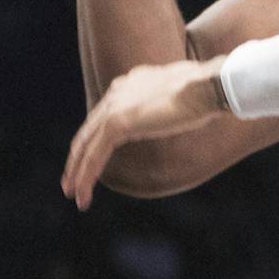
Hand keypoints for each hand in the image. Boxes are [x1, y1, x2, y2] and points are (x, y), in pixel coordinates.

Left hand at [62, 57, 227, 206]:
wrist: (208, 85)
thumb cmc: (208, 89)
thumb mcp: (183, 95)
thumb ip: (170, 102)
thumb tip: (180, 110)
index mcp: (130, 84)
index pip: (104, 116)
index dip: (95, 139)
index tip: (92, 158)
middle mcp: (118, 91)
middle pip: (89, 130)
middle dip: (77, 158)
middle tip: (70, 181)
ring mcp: (116, 105)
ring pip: (87, 145)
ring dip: (77, 172)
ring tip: (73, 194)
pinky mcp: (119, 121)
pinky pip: (95, 154)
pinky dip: (86, 175)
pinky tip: (83, 193)